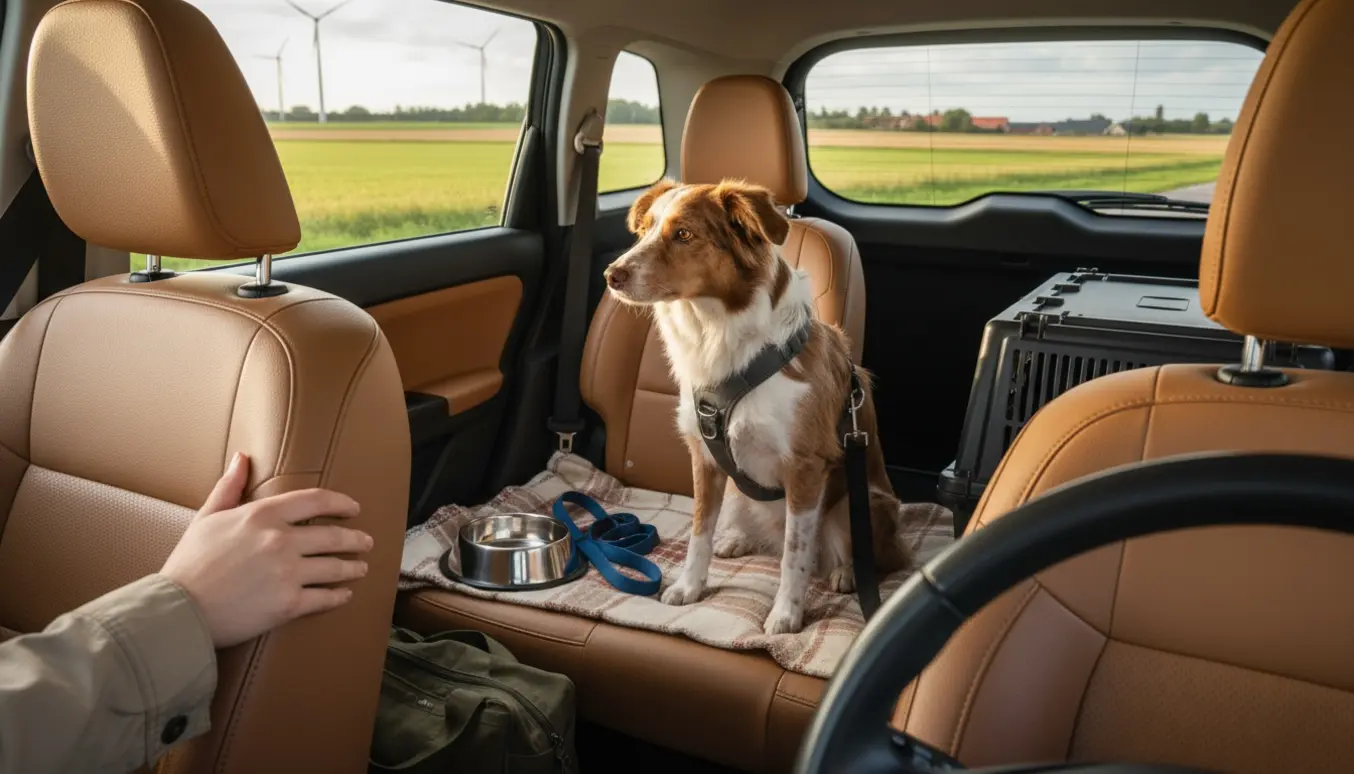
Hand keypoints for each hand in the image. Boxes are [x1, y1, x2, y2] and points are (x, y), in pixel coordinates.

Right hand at [161, 453, 373, 647]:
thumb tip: (241, 458)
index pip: (316, 501)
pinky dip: (339, 596)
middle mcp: (281, 541)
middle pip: (334, 536)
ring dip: (354, 567)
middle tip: (366, 541)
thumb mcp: (206, 518)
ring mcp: (288, 574)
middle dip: (356, 538)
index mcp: (262, 516)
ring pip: (336, 567)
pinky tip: (345, 594)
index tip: (353, 509)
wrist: (178, 610)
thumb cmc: (189, 563)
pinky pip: (325, 598)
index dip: (341, 503)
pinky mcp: (288, 605)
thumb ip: (229, 487)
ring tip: (361, 568)